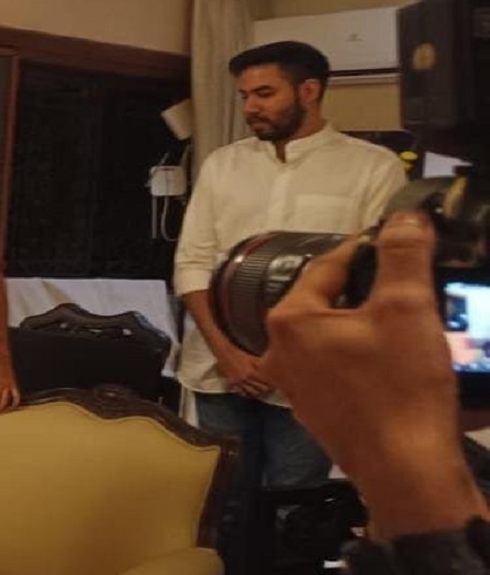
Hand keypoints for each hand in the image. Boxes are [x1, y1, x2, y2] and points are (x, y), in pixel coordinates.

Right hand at [215, 346, 270, 397]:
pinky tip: (247, 394)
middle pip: (257, 388)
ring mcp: (238, 381)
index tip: (273, 386)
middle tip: (268, 391)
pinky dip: (243, 393)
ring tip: (259, 394)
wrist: (224, 354)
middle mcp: (245, 378)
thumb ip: (260, 364)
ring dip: (254, 393)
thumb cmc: (238, 354)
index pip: (263, 381)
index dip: (269, 384)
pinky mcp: (231, 382)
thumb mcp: (251, 358)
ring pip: (248, 391)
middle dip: (263, 390)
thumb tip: (269, 368)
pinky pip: (238, 391)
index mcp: (251, 372)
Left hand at [264, 211, 482, 536]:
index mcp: (290, 320)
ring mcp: (295, 385)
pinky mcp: (317, 410)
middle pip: (328, 301)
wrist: (404, 468)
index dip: (366, 248)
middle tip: (403, 280)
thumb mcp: (406, 308)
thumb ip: (403, 256)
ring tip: (404, 317)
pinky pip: (340, 368)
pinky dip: (365, 357)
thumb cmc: (398, 387)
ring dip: (366, 324)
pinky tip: (395, 360)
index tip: (394, 238)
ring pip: (333, 336)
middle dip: (366, 289)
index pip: (328, 264)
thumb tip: (405, 218)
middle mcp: (280, 351)